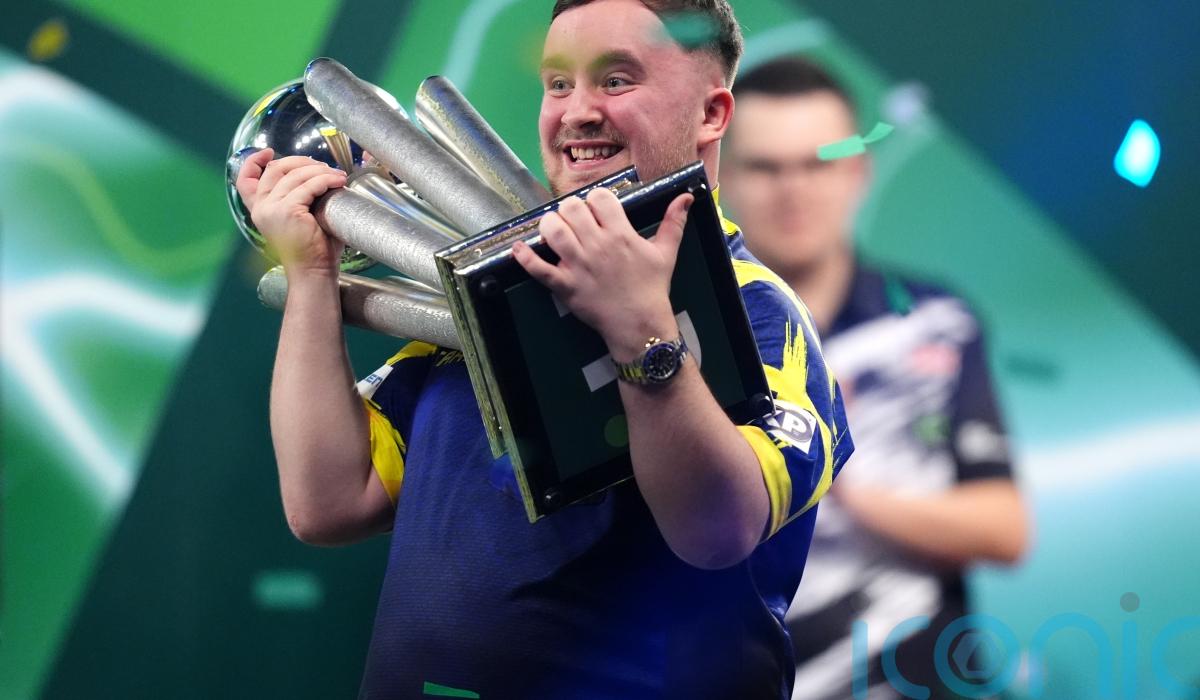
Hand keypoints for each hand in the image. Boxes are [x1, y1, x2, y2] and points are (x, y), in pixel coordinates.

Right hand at [235, 148, 347, 275]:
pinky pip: (309, 185)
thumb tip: (315, 172)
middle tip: (322, 166)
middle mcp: (261, 208)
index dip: (253, 161)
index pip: (244, 180)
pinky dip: (326, 180)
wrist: (314, 273)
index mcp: (260, 210)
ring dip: (320, 170)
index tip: (268, 152)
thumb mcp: (300, 218)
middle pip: (275, 169)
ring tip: (337, 175)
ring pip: (295, 175)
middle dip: (301, 162)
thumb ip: (297, 197)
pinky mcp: (288, 211)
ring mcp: (272, 209)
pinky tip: (338, 181)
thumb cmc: (315, 249)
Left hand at [512, 187, 692, 358]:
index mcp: (620, 233)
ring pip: (552, 230)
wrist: (640, 325)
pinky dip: (524, 258)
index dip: (595, 199)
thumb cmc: (652, 288)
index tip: (596, 210)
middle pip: (571, 208)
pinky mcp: (564, 285)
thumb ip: (674, 223)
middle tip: (573, 221)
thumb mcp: (666, 253)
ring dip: (549, 225)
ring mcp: (578, 265)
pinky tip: (518, 248)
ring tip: (554, 232)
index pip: (599, 197)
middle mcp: (597, 245)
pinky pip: (538, 268)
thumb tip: (687, 197)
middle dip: (570, 210)